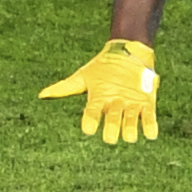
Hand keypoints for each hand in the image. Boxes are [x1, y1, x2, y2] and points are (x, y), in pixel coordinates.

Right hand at [39, 39, 159, 143]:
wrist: (127, 53)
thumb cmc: (103, 66)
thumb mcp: (84, 76)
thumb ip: (64, 87)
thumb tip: (41, 95)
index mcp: (98, 100)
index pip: (92, 113)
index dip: (90, 122)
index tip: (88, 130)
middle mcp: (114, 106)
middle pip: (112, 121)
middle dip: (112, 129)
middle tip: (110, 137)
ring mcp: (131, 105)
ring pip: (130, 122)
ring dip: (130, 130)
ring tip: (129, 137)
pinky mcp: (147, 103)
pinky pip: (149, 117)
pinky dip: (150, 126)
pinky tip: (150, 134)